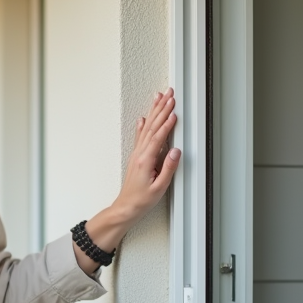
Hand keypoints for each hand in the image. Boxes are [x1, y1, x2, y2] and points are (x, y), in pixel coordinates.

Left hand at [117, 87, 180, 220]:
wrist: (126, 207)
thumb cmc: (142, 200)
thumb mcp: (160, 187)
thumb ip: (168, 168)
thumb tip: (176, 151)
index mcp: (146, 160)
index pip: (158, 137)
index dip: (167, 124)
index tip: (174, 112)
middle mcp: (140, 154)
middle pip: (152, 127)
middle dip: (162, 109)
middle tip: (169, 95)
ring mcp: (137, 154)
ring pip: (147, 128)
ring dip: (154, 112)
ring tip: (160, 98)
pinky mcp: (136, 157)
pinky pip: (140, 137)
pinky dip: (143, 125)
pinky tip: (144, 118)